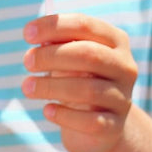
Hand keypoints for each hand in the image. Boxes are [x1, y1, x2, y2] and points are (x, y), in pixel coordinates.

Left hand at [22, 13, 138, 151]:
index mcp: (115, 41)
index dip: (54, 26)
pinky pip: (89, 121)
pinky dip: (64, 115)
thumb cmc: (79, 80)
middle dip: (52, 56)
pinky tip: (47, 110)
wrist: (101, 125)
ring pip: (88, 90)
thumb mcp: (69, 58)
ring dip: (51, 86)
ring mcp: (122, 97)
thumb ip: (56, 43)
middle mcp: (125, 67)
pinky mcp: (114, 126)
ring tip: (27, 87)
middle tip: (27, 62)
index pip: (84, 25)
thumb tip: (36, 35)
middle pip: (89, 55)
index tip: (27, 33)